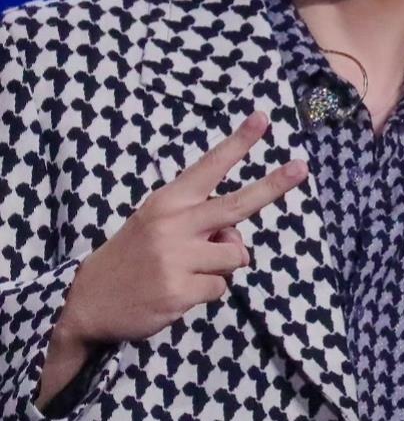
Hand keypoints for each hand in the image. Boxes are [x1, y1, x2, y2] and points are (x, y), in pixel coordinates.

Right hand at [37, 112, 306, 407]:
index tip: (263, 118)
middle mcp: (173, 225)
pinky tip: (178, 292)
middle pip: (237, 204)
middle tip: (302, 167)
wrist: (85, 302)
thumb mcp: (158, 226)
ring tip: (187, 270)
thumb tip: (235, 238)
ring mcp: (176, 258)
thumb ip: (199, 223)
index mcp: (168, 202)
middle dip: (274, 185)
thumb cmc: (134, 258)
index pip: (208, 167)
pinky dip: (207, 292)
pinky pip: (221, 287)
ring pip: (236, 255)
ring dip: (222, 266)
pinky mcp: (180, 291)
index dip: (238, 143)